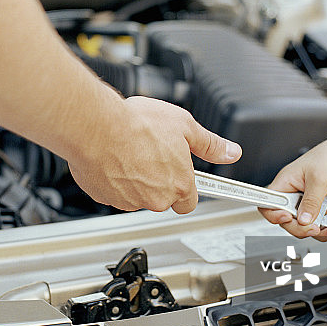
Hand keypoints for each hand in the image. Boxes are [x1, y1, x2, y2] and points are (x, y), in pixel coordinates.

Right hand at [66, 96, 241, 213]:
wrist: (96, 126)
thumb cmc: (136, 124)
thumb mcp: (184, 125)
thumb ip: (210, 144)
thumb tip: (230, 152)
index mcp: (179, 184)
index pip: (189, 201)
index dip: (184, 185)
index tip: (178, 173)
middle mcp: (155, 198)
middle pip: (162, 199)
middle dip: (158, 181)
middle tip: (150, 154)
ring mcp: (128, 201)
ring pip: (137, 196)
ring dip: (135, 180)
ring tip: (128, 152)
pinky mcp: (105, 198)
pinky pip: (113, 192)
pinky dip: (113, 179)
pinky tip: (112, 158)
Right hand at [259, 136, 326, 240]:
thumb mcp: (319, 179)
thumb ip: (311, 201)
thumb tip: (303, 220)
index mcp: (285, 184)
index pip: (268, 204)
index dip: (274, 215)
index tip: (288, 218)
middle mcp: (292, 196)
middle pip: (287, 221)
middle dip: (301, 228)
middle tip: (314, 228)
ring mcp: (305, 205)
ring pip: (303, 227)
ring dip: (318, 232)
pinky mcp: (318, 210)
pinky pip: (318, 226)